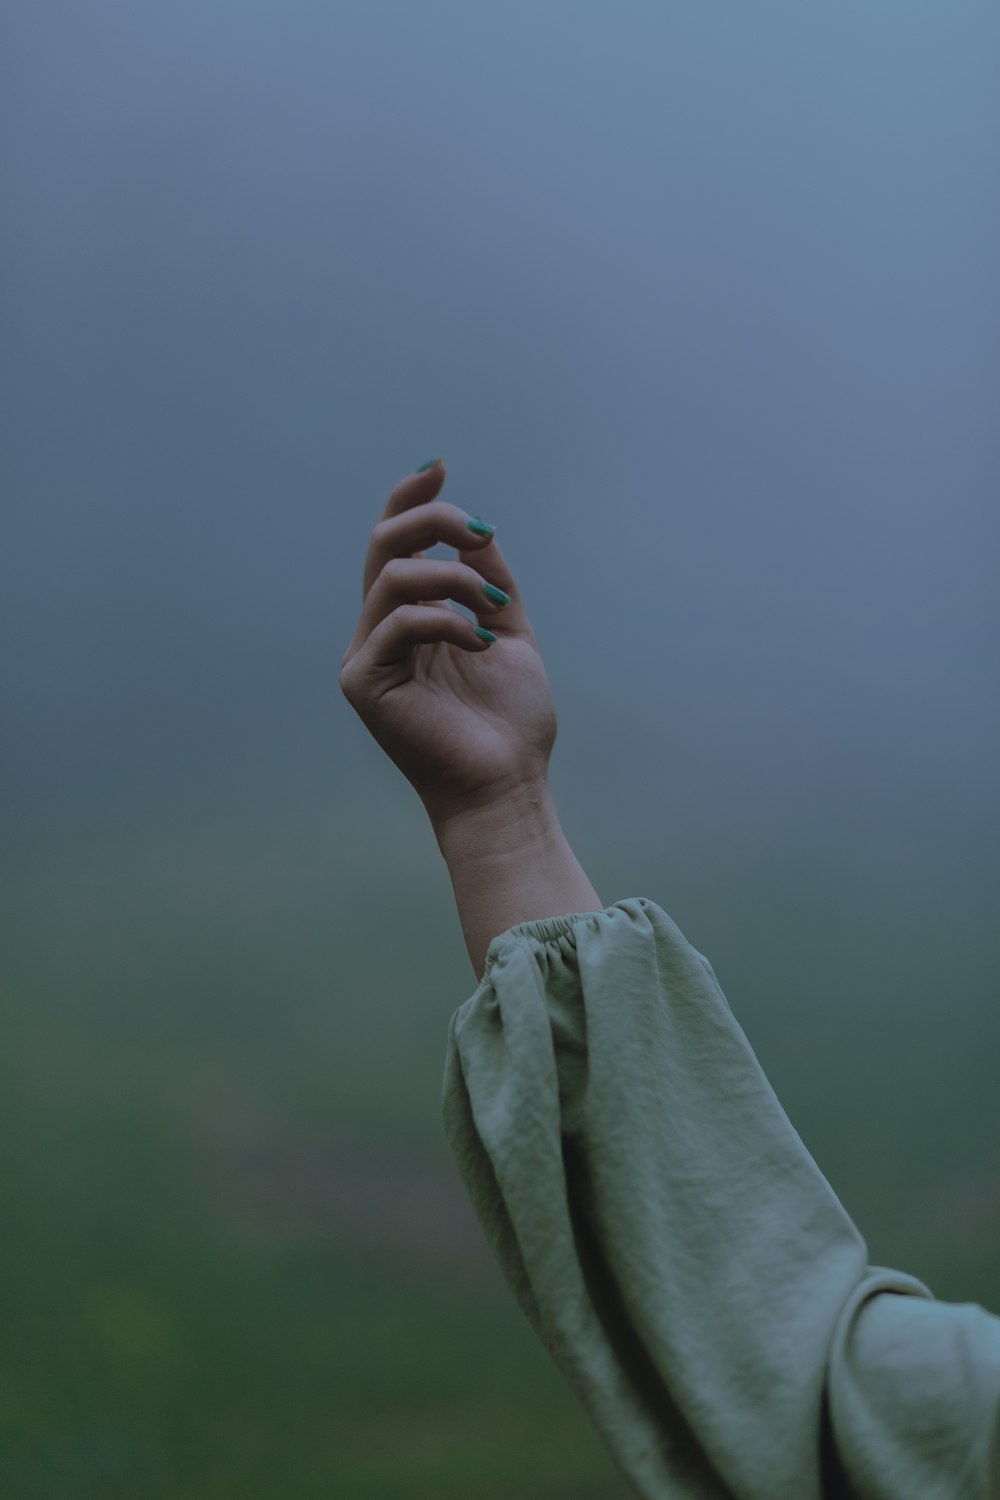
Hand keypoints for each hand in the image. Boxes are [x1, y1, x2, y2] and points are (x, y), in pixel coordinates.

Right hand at [339, 461, 557, 827]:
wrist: (506, 783)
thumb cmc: (509, 723)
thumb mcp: (506, 634)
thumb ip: (488, 581)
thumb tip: (474, 528)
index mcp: (412, 621)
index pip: (398, 546)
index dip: (411, 500)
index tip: (440, 467)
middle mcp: (382, 633)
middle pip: (384, 546)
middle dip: (430, 520)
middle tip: (478, 531)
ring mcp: (367, 656)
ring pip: (392, 578)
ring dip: (450, 578)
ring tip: (490, 607)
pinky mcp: (363, 682)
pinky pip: (396, 622)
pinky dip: (444, 622)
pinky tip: (478, 646)